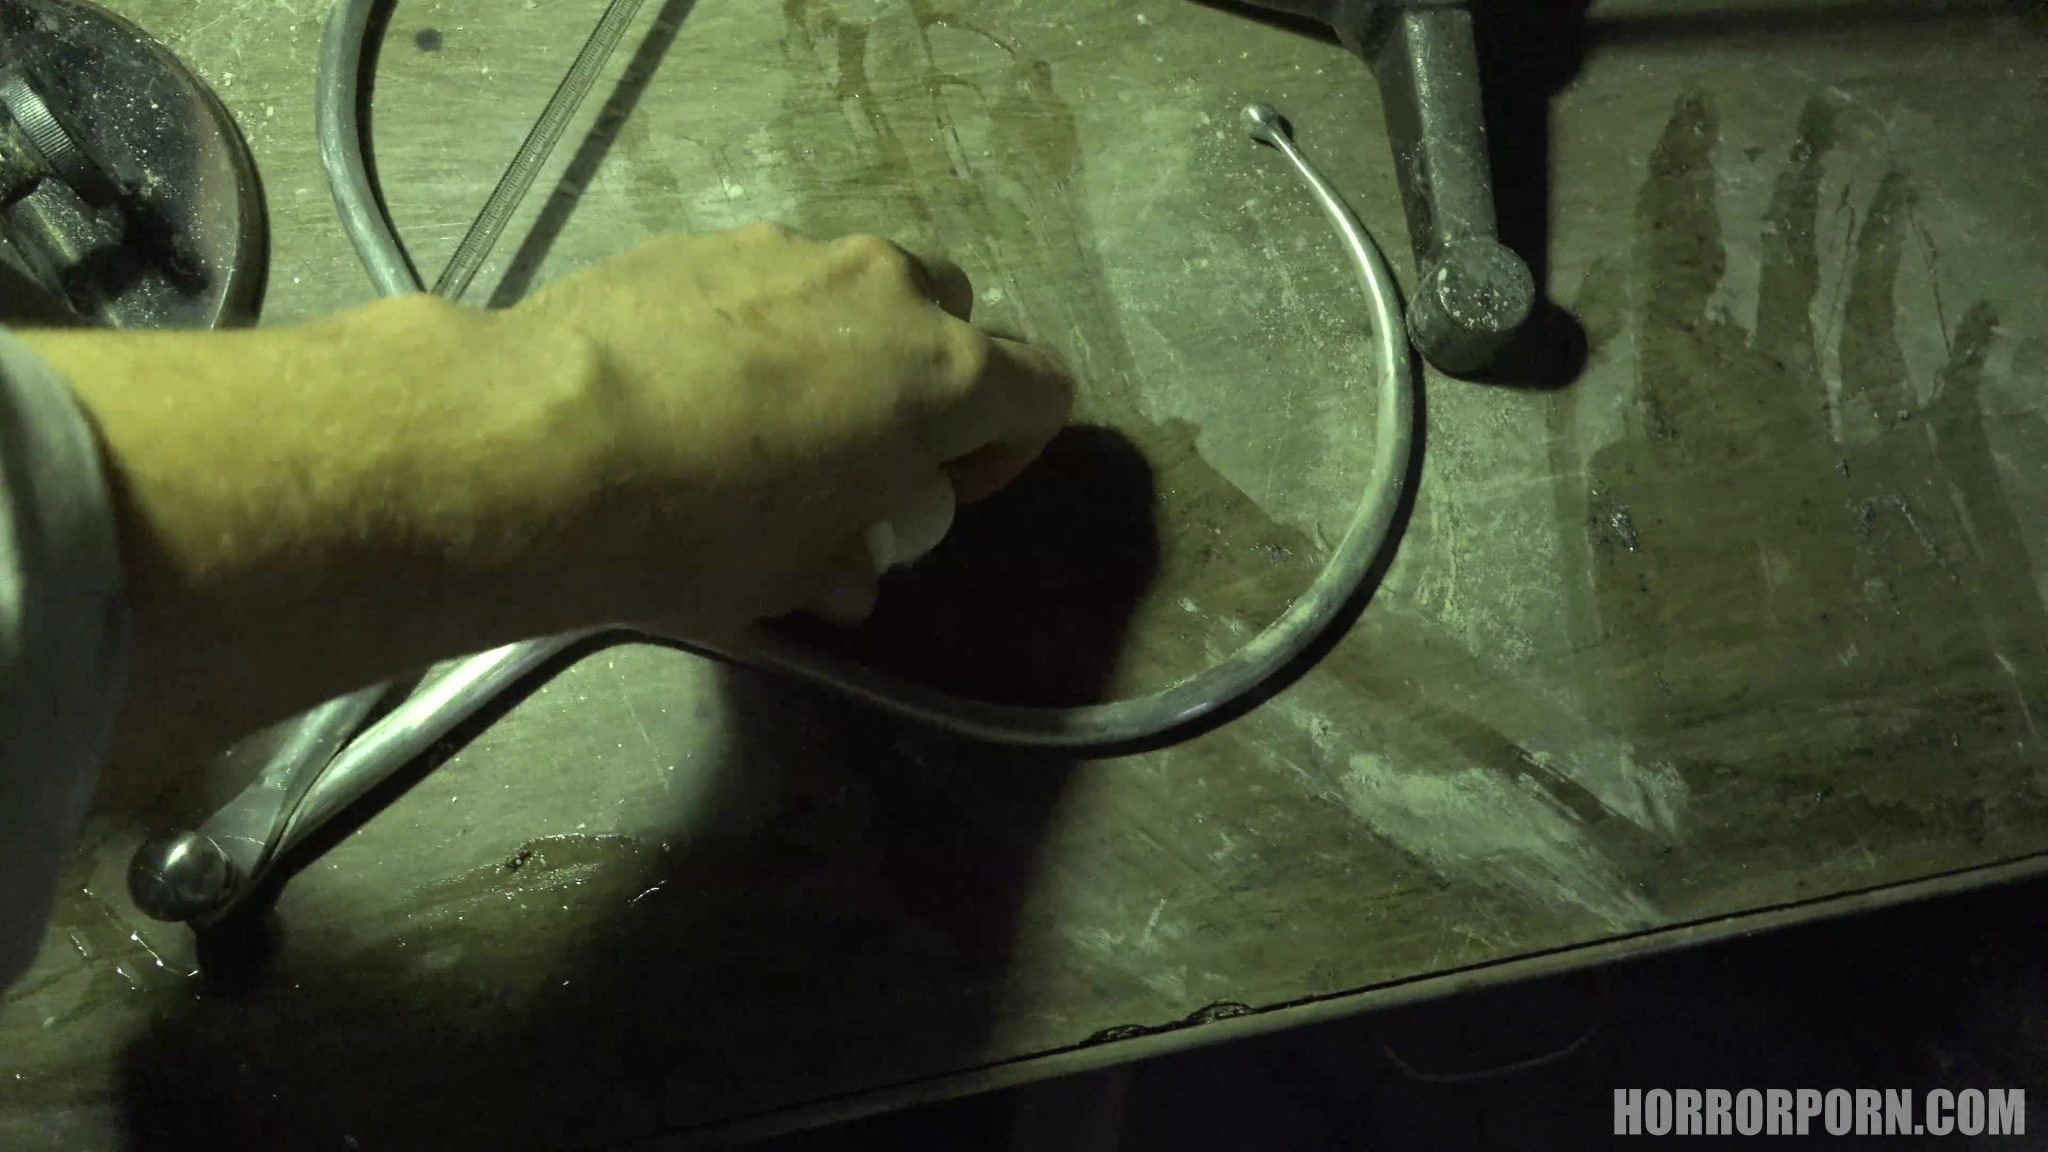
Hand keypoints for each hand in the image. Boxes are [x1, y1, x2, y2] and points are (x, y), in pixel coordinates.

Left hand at [502, 223, 1073, 639]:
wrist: (539, 446)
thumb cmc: (700, 532)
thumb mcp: (794, 579)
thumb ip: (850, 563)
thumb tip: (849, 571)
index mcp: (943, 376)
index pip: (1042, 391)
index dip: (1008, 450)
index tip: (941, 492)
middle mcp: (885, 290)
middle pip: (952, 319)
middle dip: (923, 382)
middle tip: (860, 451)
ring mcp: (791, 251)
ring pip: (855, 288)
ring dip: (840, 344)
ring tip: (765, 415)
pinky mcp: (704, 238)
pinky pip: (766, 280)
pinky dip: (755, 324)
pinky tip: (687, 384)